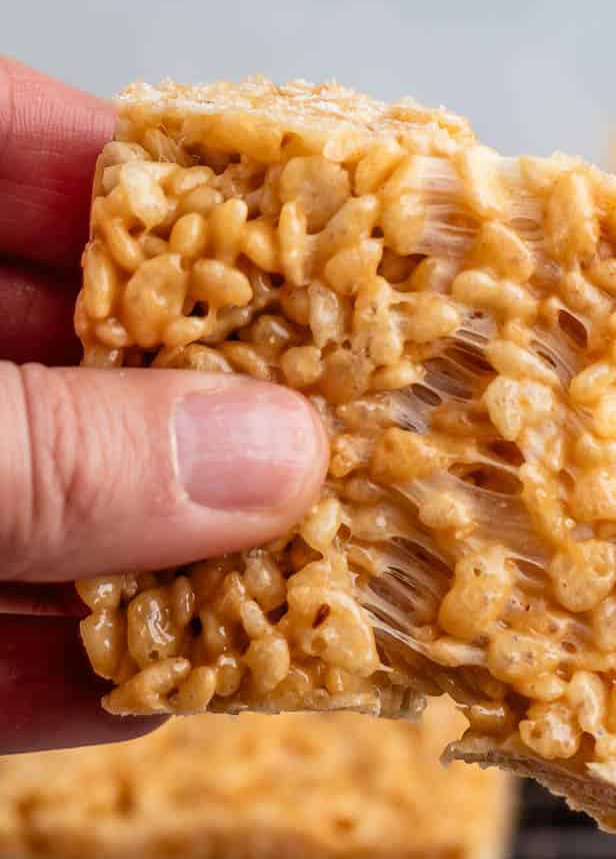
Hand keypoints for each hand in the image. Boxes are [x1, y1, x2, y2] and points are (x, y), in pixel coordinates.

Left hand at [0, 59, 326, 752]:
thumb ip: (48, 452)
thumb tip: (277, 454)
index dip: (138, 164)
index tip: (293, 212)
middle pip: (42, 340)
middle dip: (186, 393)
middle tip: (341, 423)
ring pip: (22, 503)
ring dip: (146, 554)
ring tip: (300, 576)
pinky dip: (46, 677)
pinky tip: (153, 694)